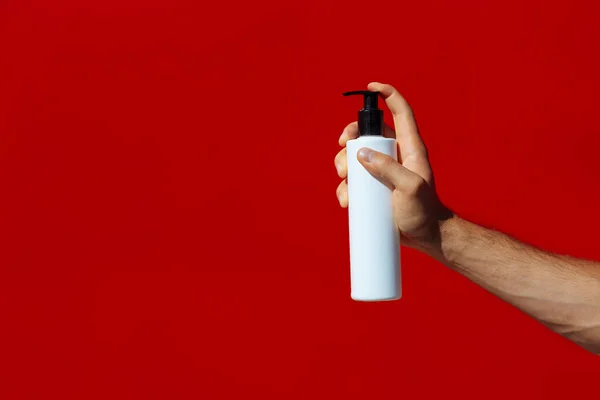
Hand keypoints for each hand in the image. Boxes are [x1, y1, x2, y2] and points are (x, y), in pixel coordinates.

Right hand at [334, 82, 448, 249]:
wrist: (425, 238)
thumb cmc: (423, 212)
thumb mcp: (410, 189)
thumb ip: (388, 169)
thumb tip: (361, 154)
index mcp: (409, 148)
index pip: (401, 112)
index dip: (387, 94)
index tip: (371, 87)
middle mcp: (394, 155)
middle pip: (368, 133)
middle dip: (350, 137)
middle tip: (343, 148)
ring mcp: (383, 171)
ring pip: (355, 157)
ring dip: (343, 165)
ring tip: (344, 183)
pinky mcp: (374, 188)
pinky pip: (353, 180)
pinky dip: (345, 187)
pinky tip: (346, 201)